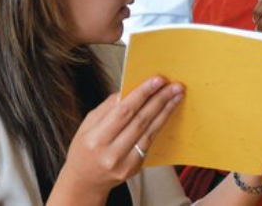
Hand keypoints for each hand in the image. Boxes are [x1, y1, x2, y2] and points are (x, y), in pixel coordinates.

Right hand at [49, 77, 183, 204]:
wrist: (84, 180)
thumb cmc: (84, 148)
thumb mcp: (88, 123)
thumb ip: (108, 106)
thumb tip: (130, 90)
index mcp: (96, 139)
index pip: (124, 111)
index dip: (143, 94)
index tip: (158, 80)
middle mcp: (111, 153)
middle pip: (140, 120)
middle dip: (159, 99)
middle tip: (174, 85)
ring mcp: (125, 163)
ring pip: (150, 131)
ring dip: (166, 111)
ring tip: (176, 95)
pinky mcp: (135, 168)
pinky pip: (150, 141)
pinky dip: (159, 124)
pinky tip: (167, 112)